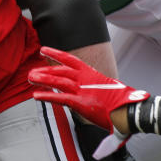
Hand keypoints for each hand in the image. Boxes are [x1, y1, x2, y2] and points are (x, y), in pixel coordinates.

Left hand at [29, 46, 148, 131]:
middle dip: (45, 71)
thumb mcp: (107, 87)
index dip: (55, 54)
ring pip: (58, 81)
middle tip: (32, 72)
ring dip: (42, 79)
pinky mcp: (81, 103)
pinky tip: (36, 95)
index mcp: (92, 73)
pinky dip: (47, 96)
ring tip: (30, 78)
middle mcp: (85, 79)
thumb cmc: (121, 101)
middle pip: (60, 71)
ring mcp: (83, 90)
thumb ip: (93, 86)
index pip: (70, 60)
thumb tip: (86, 89)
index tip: (43, 49)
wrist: (131, 111)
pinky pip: (59, 98)